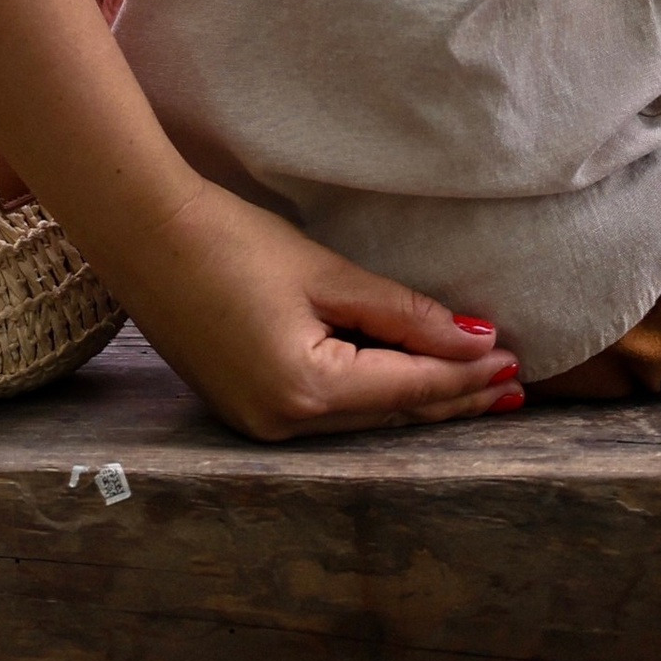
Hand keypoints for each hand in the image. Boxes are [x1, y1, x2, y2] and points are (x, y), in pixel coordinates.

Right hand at [114, 170, 516, 441]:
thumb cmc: (231, 240)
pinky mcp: (246, 410)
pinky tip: (404, 383)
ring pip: (362, 421)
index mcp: (306, 391)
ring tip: (475, 392)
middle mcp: (284, 426)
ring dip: (418, 403)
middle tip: (514, 388)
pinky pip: (329, 413)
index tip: (517, 362)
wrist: (143, 234)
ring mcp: (260, 426)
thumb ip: (402, 314)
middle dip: (453, 399)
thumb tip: (474, 341)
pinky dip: (373, 397)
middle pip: (390, 416)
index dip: (465, 376)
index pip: (408, 389)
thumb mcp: (325, 273)